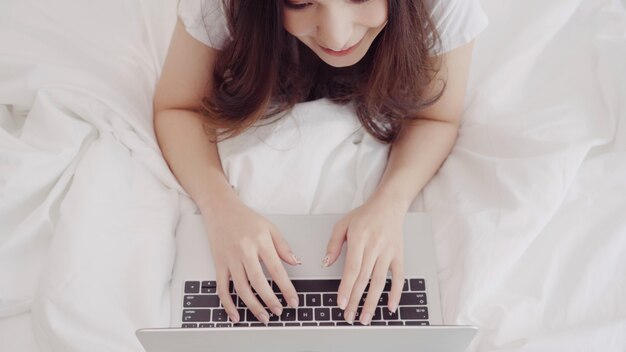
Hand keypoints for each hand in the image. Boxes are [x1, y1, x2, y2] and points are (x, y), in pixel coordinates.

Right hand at [201, 196, 301, 324]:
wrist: (220, 209)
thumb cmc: (246, 218)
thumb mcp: (270, 227)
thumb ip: (283, 246)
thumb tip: (296, 262)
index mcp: (260, 242)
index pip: (276, 270)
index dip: (286, 288)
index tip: (293, 301)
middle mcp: (244, 251)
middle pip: (258, 282)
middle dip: (270, 300)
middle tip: (279, 312)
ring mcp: (230, 259)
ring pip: (241, 288)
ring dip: (252, 306)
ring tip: (263, 317)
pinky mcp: (219, 264)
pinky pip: (222, 288)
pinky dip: (228, 304)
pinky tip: (236, 315)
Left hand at [322, 196, 406, 324]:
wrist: (389, 204)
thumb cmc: (365, 214)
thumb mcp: (343, 223)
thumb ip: (333, 244)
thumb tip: (326, 263)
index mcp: (359, 239)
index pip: (352, 268)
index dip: (346, 287)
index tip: (341, 303)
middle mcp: (375, 247)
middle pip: (364, 278)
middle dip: (355, 300)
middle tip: (349, 316)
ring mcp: (388, 252)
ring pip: (380, 281)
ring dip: (372, 302)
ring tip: (365, 317)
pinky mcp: (399, 255)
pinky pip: (399, 277)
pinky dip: (395, 293)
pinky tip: (390, 307)